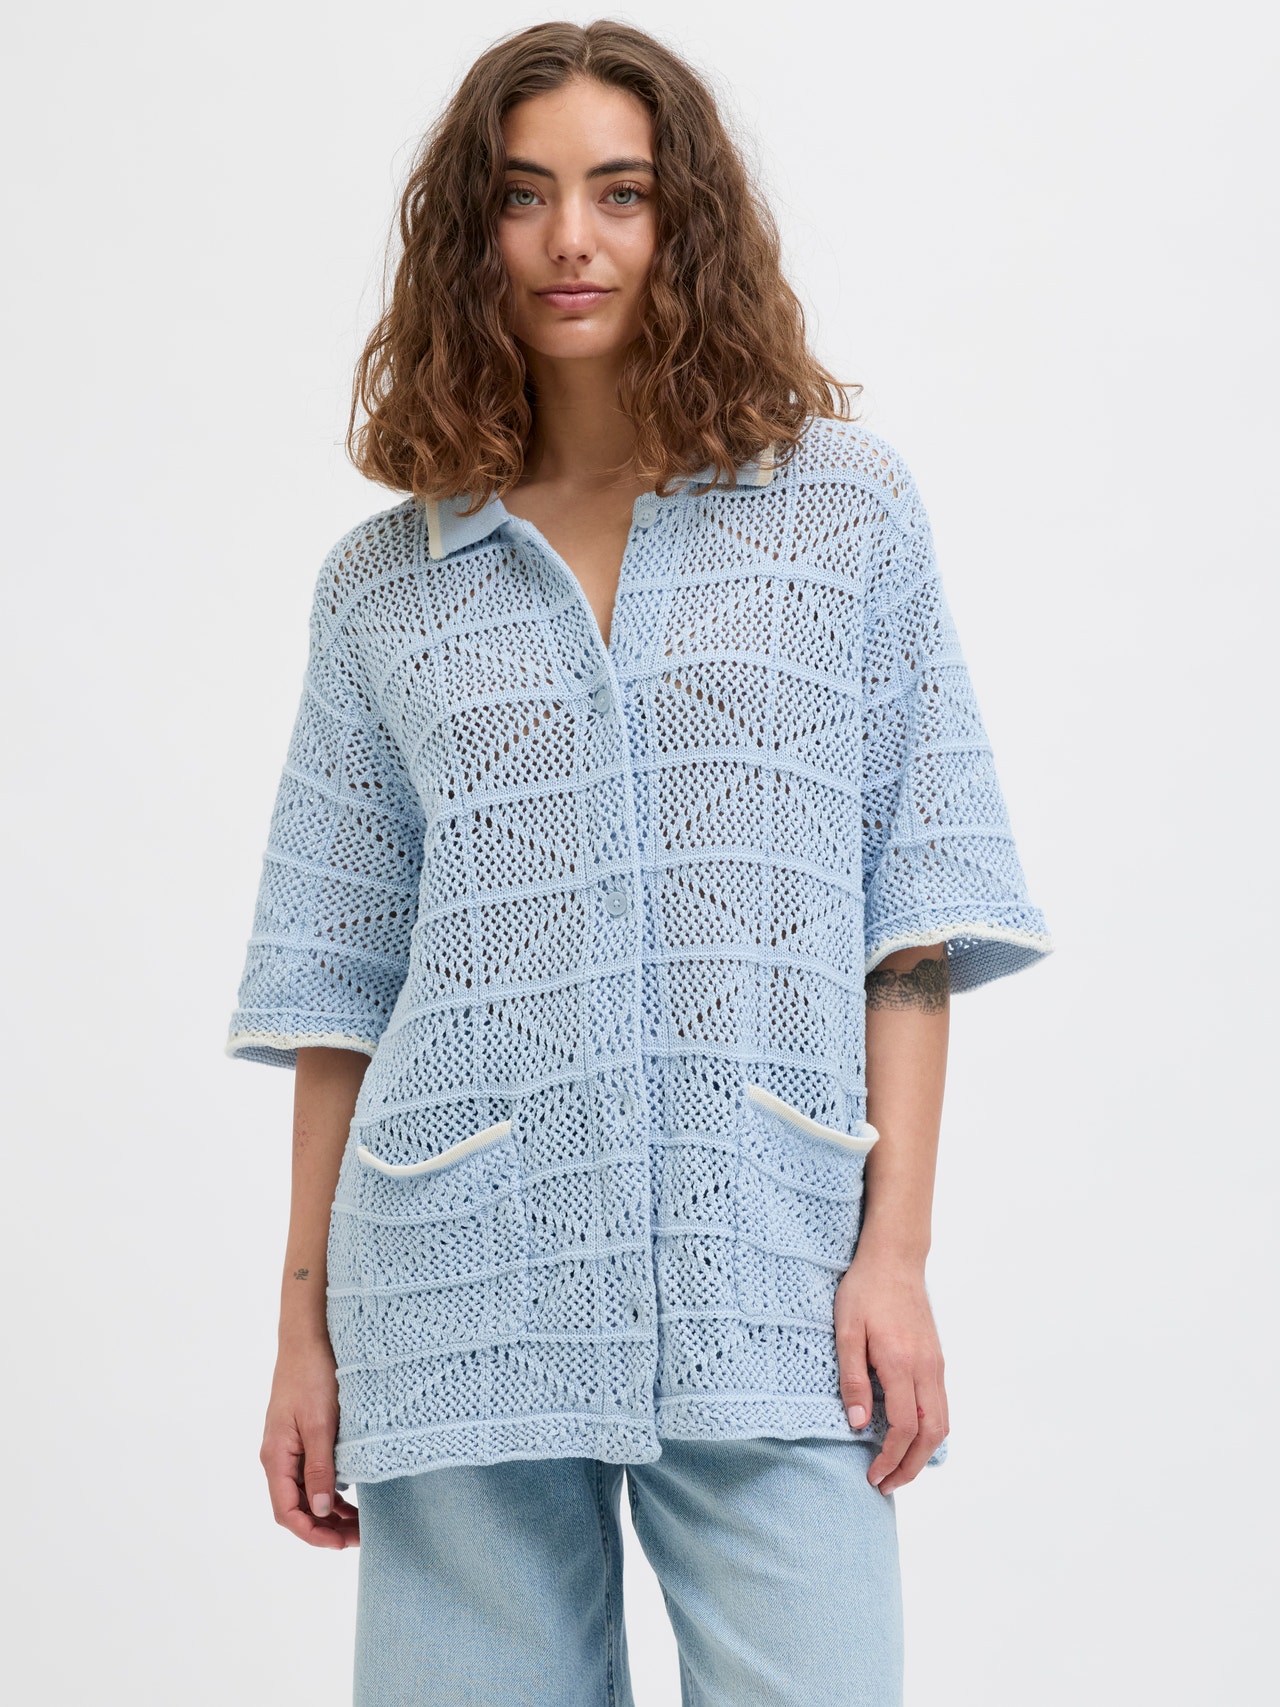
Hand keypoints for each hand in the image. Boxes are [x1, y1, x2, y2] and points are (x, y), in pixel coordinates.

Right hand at [261, 1340, 359, 1547]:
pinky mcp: (302, 1438)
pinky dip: (331, 1491)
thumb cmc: (312, 1375)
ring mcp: (289, 1448)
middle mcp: (279, 1457)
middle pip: (296, 1508)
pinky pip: (312, 1475)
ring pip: (305, 1494)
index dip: (312, 1533)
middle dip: (325, 1529)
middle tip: (360, 1537)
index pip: (287, 1512)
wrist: (308, 1337)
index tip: (342, 1543)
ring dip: (329, 1513)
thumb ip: (320, 1468)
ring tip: (360, 1523)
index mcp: (277, 1457)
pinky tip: (352, 1498)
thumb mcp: (320, 1423)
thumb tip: (321, 1511)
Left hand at [833, 1249, 947, 1494]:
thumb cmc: (865, 1290)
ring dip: (924, 1453)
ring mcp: (936, 1364)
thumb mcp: (846, 1331)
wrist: (894, 1259)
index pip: (905, 1427)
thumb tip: (860, 1424)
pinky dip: (931, 1431)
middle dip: (912, 1467)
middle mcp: (926, 1368)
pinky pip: (942, 1405)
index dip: (890, 1458)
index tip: (872, 1475)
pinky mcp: (938, 1359)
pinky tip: (912, 1438)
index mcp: (901, 1362)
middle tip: (887, 1484)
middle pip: (931, 1434)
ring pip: (943, 1422)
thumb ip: (853, 1378)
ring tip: (900, 1469)